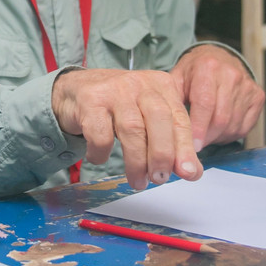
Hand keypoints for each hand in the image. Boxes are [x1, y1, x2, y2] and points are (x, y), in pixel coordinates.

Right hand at [51, 68, 201, 190]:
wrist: (75, 88)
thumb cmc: (118, 106)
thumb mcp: (147, 116)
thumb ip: (170, 139)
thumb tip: (191, 172)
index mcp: (161, 85)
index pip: (179, 118)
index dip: (185, 148)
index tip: (190, 173)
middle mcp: (140, 84)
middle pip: (159, 118)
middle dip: (162, 153)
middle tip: (160, 179)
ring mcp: (114, 91)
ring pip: (132, 128)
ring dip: (136, 161)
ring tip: (138, 181)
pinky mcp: (90, 101)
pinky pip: (100, 134)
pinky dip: (102, 153)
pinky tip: (99, 158)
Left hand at [168, 45, 264, 150]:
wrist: (218, 57)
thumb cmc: (194, 72)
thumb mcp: (177, 78)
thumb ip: (171, 101)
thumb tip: (167, 131)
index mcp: (208, 67)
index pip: (205, 104)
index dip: (198, 128)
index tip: (191, 146)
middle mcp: (231, 74)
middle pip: (221, 118)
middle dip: (206, 137)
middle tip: (194, 145)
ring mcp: (247, 86)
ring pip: (233, 125)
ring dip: (217, 137)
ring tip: (205, 135)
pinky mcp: (257, 96)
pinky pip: (245, 127)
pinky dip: (230, 135)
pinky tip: (219, 130)